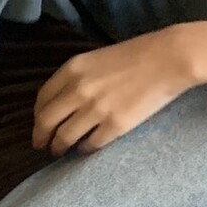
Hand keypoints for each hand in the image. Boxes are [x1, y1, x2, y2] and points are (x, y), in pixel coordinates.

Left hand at [32, 29, 194, 156]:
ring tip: (60, 151)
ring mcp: (96, 109)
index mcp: (72, 69)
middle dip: (41, 137)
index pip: (43, 99)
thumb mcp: (98, 58)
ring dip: (60, 146)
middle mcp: (78, 90)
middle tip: (42, 146)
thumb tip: (65, 100)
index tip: (38, 125)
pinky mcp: (115, 125)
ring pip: (65, 136)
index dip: (37, 116)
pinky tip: (85, 149)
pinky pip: (91, 144)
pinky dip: (84, 149)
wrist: (169, 59)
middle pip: (47, 121)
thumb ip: (78, 77)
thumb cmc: (138, 54)